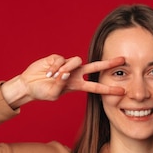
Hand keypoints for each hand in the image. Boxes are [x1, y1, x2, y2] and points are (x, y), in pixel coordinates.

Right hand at [2, 54, 124, 107]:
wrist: (29, 85)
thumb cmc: (42, 92)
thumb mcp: (53, 94)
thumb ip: (60, 85)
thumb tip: (65, 73)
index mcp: (77, 85)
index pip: (96, 87)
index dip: (108, 89)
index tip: (122, 91)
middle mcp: (75, 74)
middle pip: (96, 67)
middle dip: (109, 64)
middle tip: (123, 60)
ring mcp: (67, 65)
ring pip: (76, 61)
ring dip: (66, 70)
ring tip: (53, 76)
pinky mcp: (58, 58)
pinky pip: (61, 60)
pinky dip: (55, 67)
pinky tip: (47, 72)